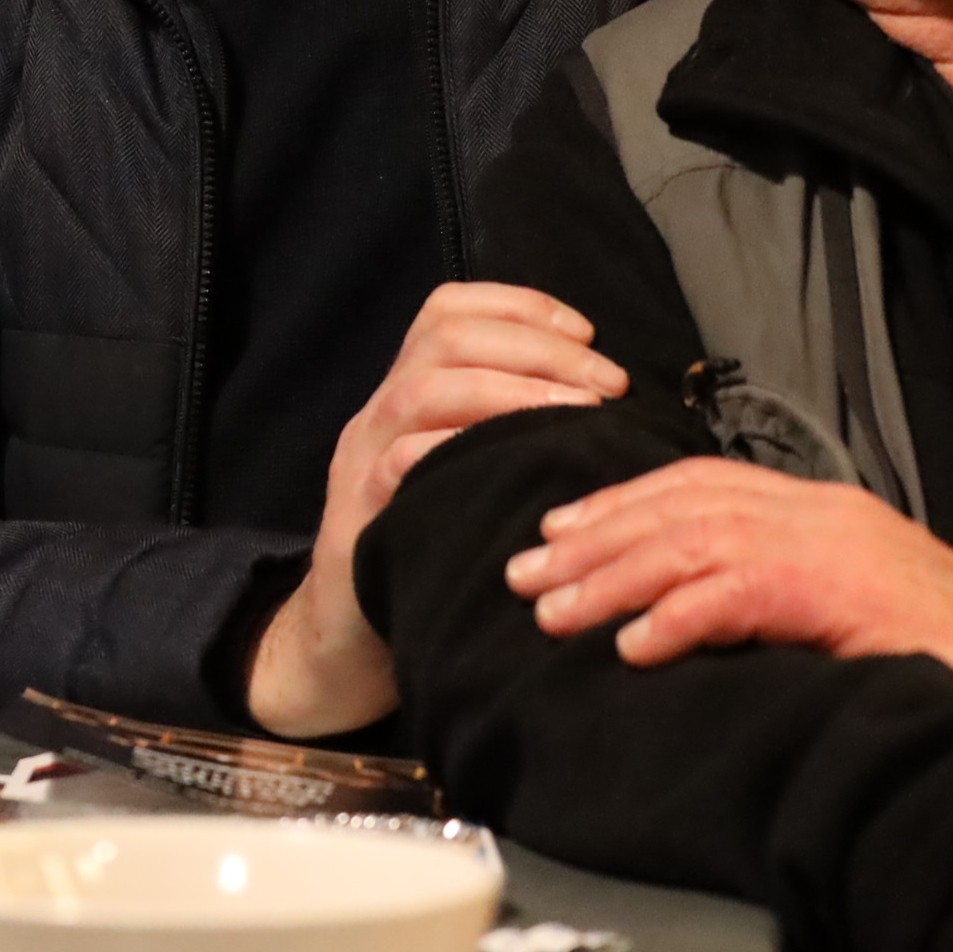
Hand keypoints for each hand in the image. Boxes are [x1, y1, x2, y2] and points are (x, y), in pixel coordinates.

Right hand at [245, 283, 624, 736]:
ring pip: (421, 391)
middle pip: (444, 338)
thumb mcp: (463, 479)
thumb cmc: (432, 557)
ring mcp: (360, 465)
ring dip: (513, 392)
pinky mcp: (357, 520)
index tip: (588, 333)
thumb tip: (609, 405)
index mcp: (404, 397)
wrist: (343, 646)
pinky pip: (401, 466)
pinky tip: (522, 468)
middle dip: (536, 347)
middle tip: (606, 383)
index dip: (521, 306)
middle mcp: (376, 417)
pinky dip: (462, 452)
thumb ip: (508, 436)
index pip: (447, 310)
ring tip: (581, 414)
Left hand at [509, 457, 952, 668]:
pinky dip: (676, 617)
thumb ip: (779, 598)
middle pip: (679, 506)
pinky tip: (631, 647)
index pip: (697, 486)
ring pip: (692, 543)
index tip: (556, 534)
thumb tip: (688, 618)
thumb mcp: (851, 614)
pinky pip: (738, 594)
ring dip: (612, 579)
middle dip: (592, 538)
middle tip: (524, 573)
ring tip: (551, 613)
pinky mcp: (846, 596)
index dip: (618, 507)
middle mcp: (821, 514)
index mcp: (821, 510)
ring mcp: (836, 549)